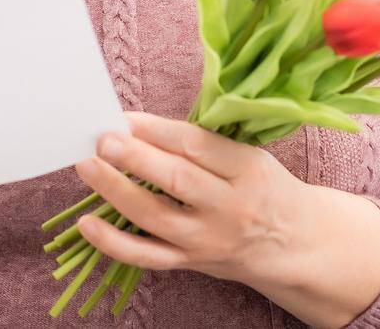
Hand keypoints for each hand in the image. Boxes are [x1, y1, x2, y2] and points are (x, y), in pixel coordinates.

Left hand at [72, 110, 317, 290]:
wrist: (293, 244)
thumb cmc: (264, 188)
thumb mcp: (250, 157)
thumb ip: (204, 143)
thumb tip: (139, 124)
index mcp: (248, 171)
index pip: (198, 147)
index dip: (158, 130)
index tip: (125, 116)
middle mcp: (229, 208)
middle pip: (177, 180)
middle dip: (136, 158)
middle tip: (103, 139)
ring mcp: (207, 240)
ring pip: (156, 217)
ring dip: (116, 191)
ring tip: (88, 166)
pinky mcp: (190, 263)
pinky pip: (147, 257)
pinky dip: (114, 243)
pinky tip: (86, 223)